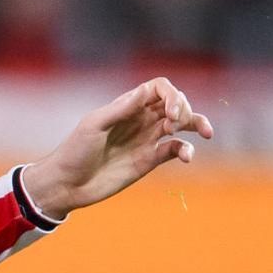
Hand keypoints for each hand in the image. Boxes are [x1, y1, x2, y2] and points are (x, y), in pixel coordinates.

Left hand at [19, 77, 212, 219]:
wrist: (67, 184)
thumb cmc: (75, 151)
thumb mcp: (94, 125)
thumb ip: (121, 109)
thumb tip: (146, 90)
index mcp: (126, 106)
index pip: (159, 88)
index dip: (172, 95)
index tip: (170, 112)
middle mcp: (140, 119)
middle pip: (174, 103)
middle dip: (184, 108)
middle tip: (174, 123)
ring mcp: (146, 139)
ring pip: (182, 125)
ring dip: (197, 123)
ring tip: (205, 133)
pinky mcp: (149, 160)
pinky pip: (176, 149)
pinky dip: (187, 150)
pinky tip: (187, 156)